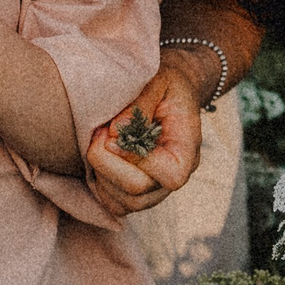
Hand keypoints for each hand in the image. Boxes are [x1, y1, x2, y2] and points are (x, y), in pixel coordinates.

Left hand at [84, 57, 209, 215]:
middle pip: (138, 193)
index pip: (170, 175)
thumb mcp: (159, 81)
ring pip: (123, 204)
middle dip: (107, 165)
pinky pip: (114, 203)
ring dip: (100, 175)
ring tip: (97, 143)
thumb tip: (116, 132)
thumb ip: (141, 104)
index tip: (112, 133)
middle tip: (98, 133)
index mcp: (187, 150)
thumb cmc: (167, 83)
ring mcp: (156, 188)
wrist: (170, 90)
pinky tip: (98, 156)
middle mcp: (175, 176)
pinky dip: (99, 185)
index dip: (137, 160)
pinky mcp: (137, 191)